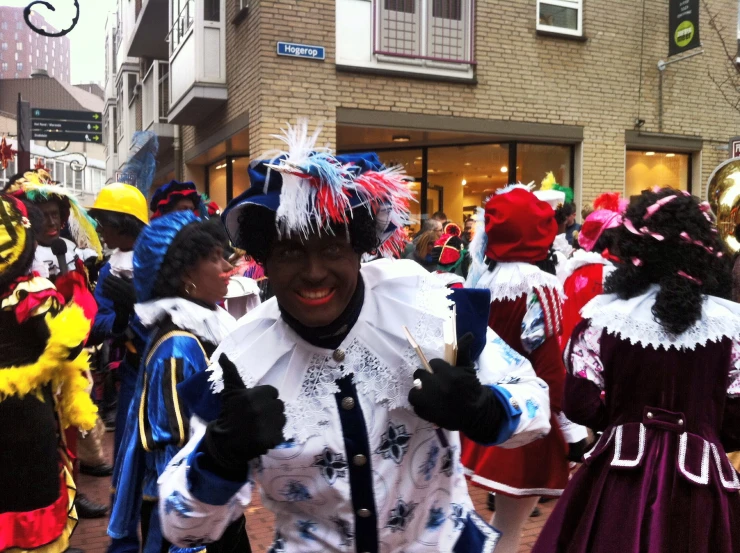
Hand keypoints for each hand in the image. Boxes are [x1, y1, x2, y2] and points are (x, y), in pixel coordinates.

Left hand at [102, 275, 135, 309]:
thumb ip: (126, 278)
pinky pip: (110, 296)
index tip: (108, 276)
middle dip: (108, 281)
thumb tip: (120, 272)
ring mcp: (120, 295)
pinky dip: (106, 293)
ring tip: (103, 284)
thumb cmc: (132, 293)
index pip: (118, 280)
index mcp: (127, 285)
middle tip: (104, 279)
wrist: (132, 304)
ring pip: (111, 289)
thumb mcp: (132, 284)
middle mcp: (123, 289)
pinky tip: (103, 291)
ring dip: (106, 286)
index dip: (112, 277)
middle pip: (113, 284)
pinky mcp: (117, 300)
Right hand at [202, 354, 285, 477]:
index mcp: (256, 395)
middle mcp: (265, 408)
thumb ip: (231, 372)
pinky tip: (263, 437)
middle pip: (279, 405)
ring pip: (282, 419)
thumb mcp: (230, 392)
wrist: (225, 442)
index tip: (255, 405)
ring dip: (274, 423)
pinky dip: (274, 436)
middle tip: (257, 417)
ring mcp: (270, 424)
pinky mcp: (274, 439)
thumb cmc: (229, 413)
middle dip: (270, 410)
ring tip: (261, 427)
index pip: (272, 392)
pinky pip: (281, 433)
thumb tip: (223, 354)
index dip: (264, 398)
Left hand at [408, 333, 502, 442]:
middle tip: (433, 382)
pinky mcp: (427, 414)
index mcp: (448, 375)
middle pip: (419, 374)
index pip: (433, 364)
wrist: (476, 413)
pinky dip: (421, 405)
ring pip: (413, 391)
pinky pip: (416, 406)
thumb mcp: (468, 369)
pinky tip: (430, 405)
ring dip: (419, 392)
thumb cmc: (471, 389)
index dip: (437, 368)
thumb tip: (469, 334)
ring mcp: (430, 402)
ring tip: (428, 394)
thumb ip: (463, 352)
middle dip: (425, 377)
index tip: (442, 373)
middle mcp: (437, 387)